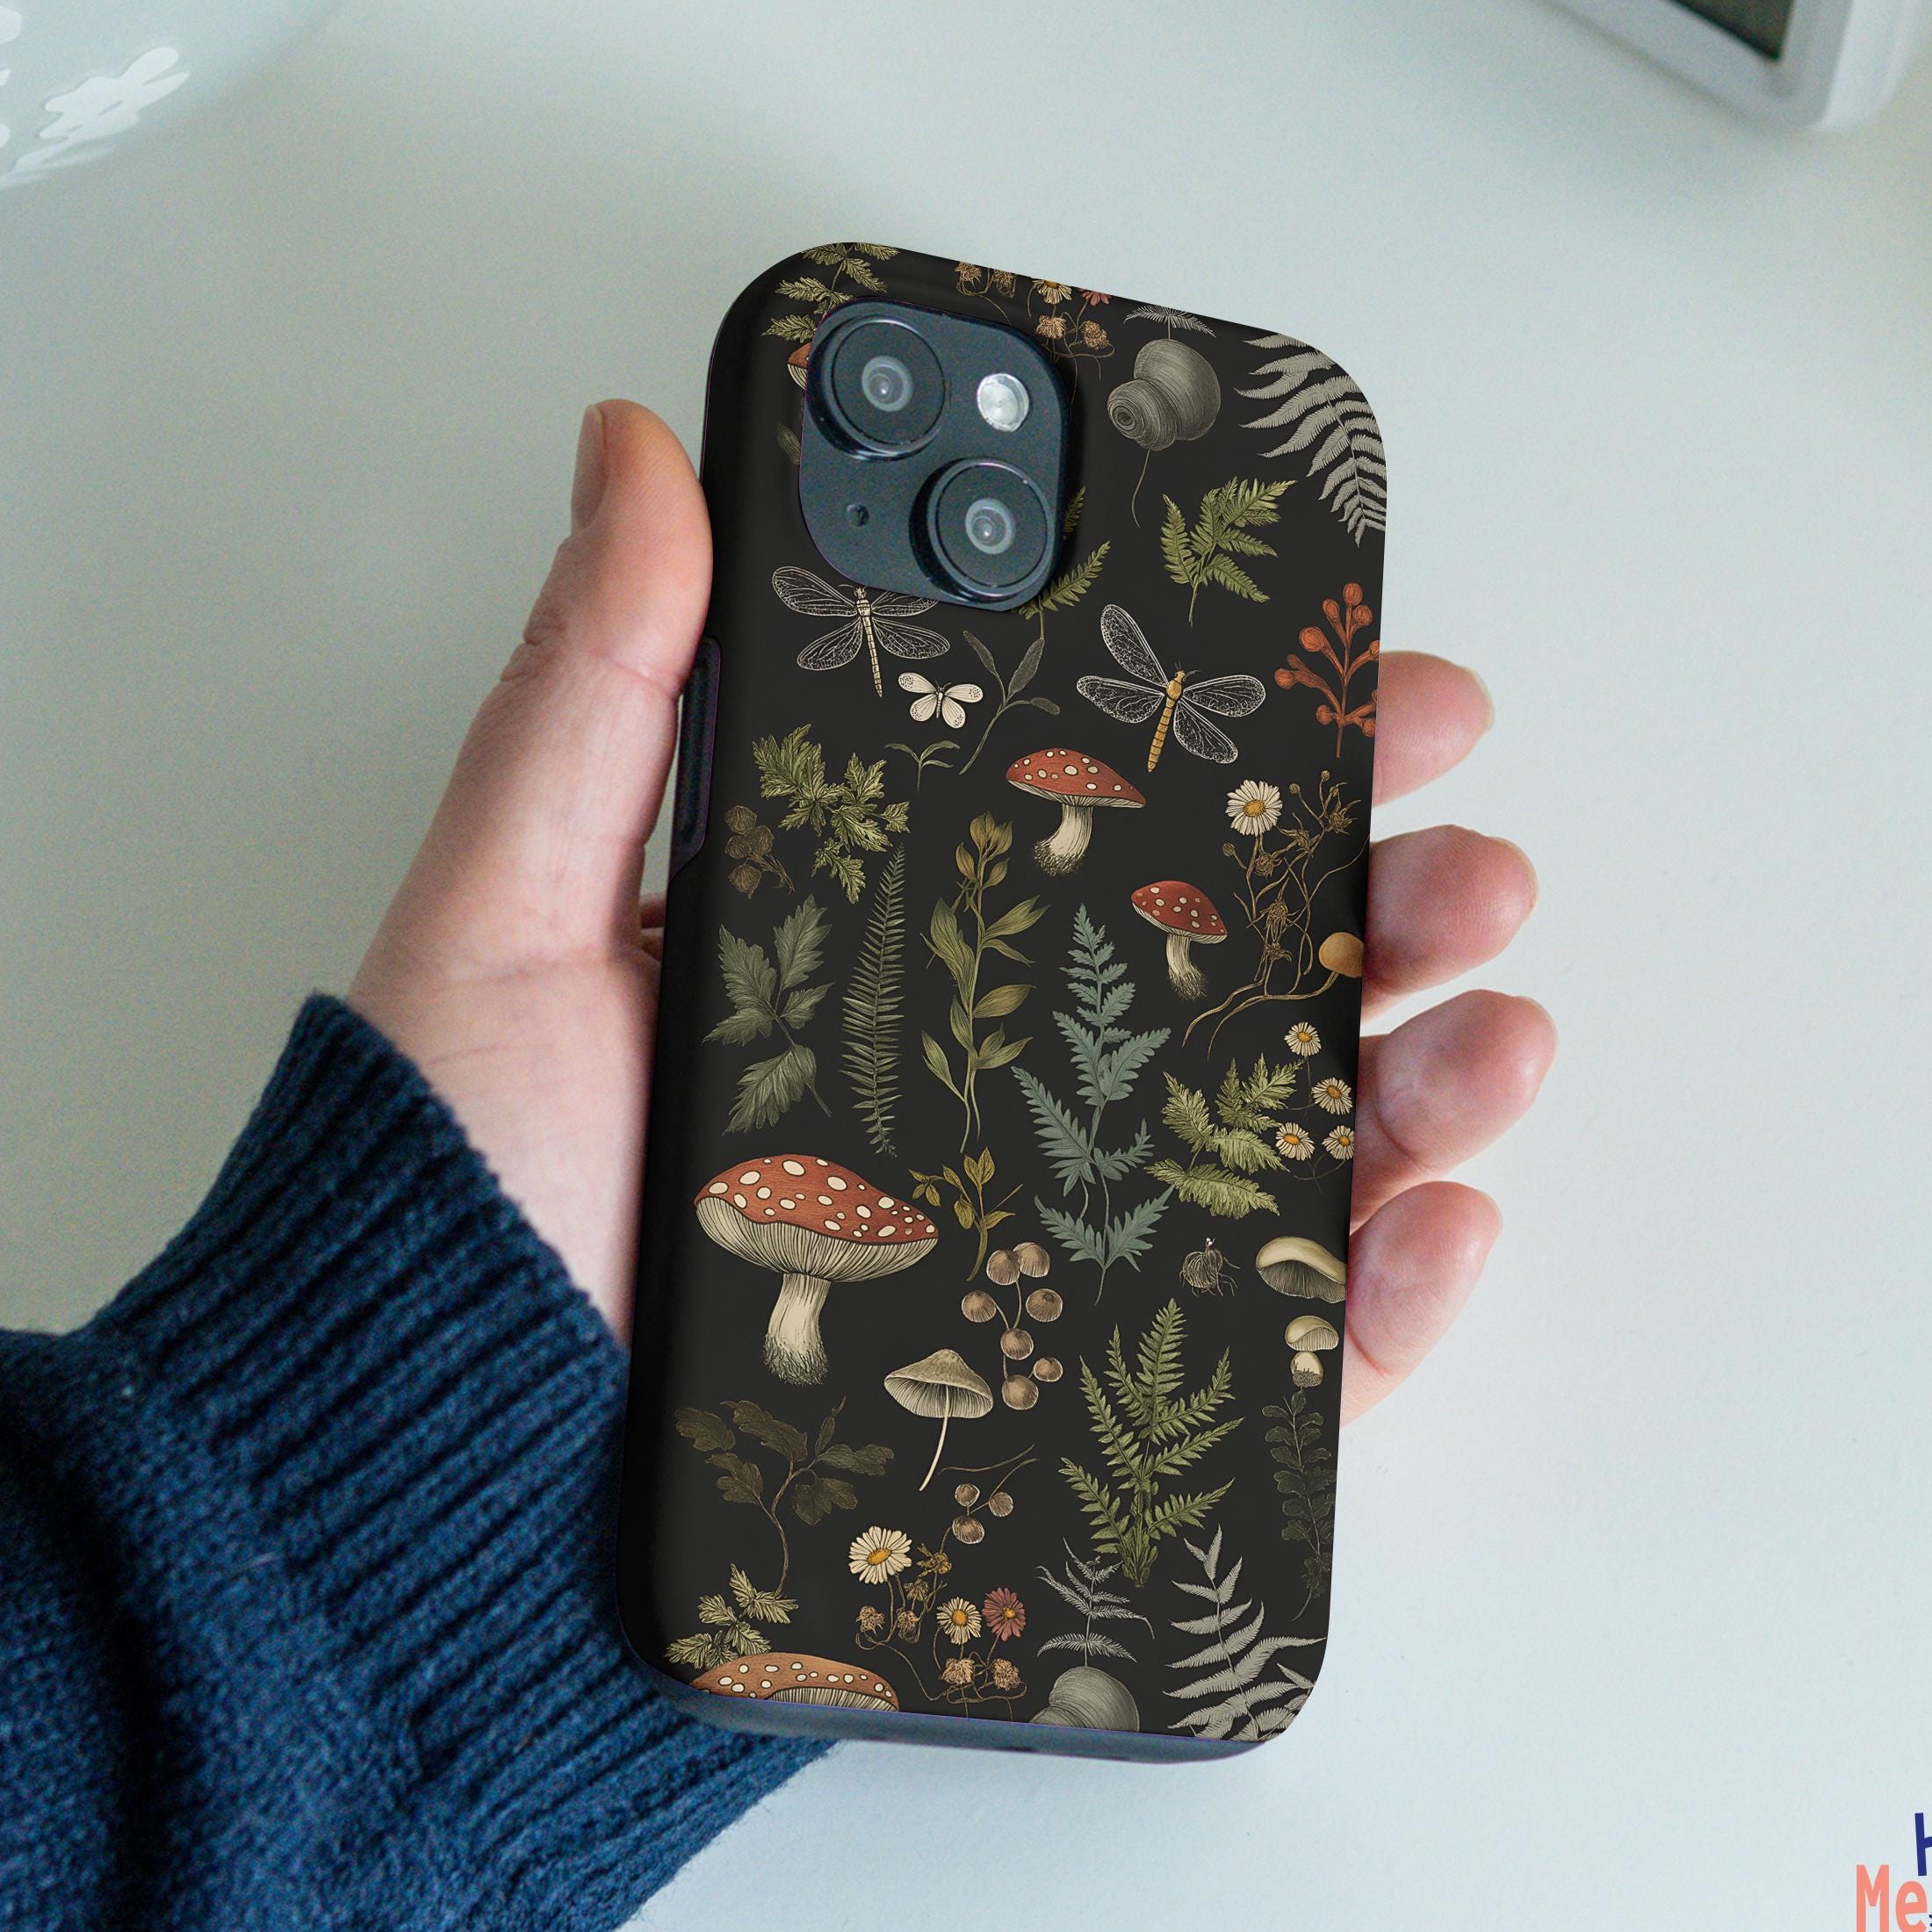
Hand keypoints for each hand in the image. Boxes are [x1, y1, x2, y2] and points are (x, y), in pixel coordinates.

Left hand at [352, 402, 1552, 1418]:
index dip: (1257, 743)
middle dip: (1386, 893)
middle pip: (1240, 977)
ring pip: (1290, 1150)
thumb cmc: (462, 1194)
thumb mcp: (514, 910)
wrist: (439, 1483)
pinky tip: (1438, 1214)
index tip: (1360, 662)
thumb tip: (641, 448)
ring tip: (1492, 1018)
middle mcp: (989, 1090)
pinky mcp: (1072, 1410)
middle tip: (1462, 839)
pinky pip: (1270, 1360)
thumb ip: (599, 690)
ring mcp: (1045, 1248)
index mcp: (894, 951)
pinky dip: (1381, 1299)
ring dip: (1429, 1074)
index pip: (1113, 827)